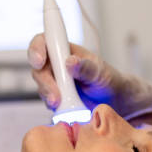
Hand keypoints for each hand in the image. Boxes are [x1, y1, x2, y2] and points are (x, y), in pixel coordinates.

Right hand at [27, 33, 151, 119]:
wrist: (115, 102)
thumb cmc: (109, 81)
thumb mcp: (102, 74)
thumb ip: (87, 68)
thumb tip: (70, 61)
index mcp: (66, 50)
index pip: (44, 41)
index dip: (36, 49)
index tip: (39, 62)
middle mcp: (57, 63)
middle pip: (38, 67)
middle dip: (44, 82)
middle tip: (55, 97)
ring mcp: (54, 80)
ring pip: (41, 85)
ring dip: (48, 96)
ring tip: (63, 105)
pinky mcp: (54, 96)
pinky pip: (47, 100)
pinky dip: (54, 106)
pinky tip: (65, 110)